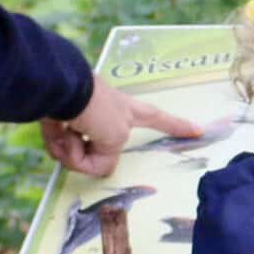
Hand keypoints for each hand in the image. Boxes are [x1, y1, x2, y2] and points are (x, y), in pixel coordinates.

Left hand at [41, 74, 201, 177]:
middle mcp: (108, 116)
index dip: (176, 126)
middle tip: (72, 137)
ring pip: (79, 155)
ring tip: (69, 133)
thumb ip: (107, 160)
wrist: (62, 91)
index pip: (158, 119)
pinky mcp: (59, 122)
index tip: (197, 130)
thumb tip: (86, 163)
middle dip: (84, 157)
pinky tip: (56, 130)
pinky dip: (56, 144)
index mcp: (129, 113)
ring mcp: (83, 120)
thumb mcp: (115, 139)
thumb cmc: (97, 110)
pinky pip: (59, 148)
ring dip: (72, 150)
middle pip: (102, 153)